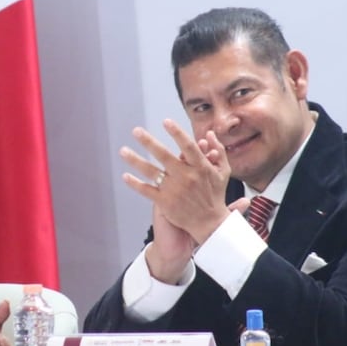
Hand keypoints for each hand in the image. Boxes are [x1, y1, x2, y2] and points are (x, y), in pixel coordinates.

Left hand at [120, 119, 232, 243]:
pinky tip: (125, 176)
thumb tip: (209, 134)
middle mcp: (186, 177)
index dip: (177, 133)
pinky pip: (147, 191)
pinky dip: (135, 184)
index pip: (187, 146)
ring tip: (123, 150)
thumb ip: (218, 151)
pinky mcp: (165, 203)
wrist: (210, 223)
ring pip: (151, 172)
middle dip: (149, 142)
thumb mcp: (223, 172)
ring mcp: (174, 190)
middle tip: (136, 131)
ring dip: (136, 160)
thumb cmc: (216, 195)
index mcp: (200, 167)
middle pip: (164, 155)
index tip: (166, 121)